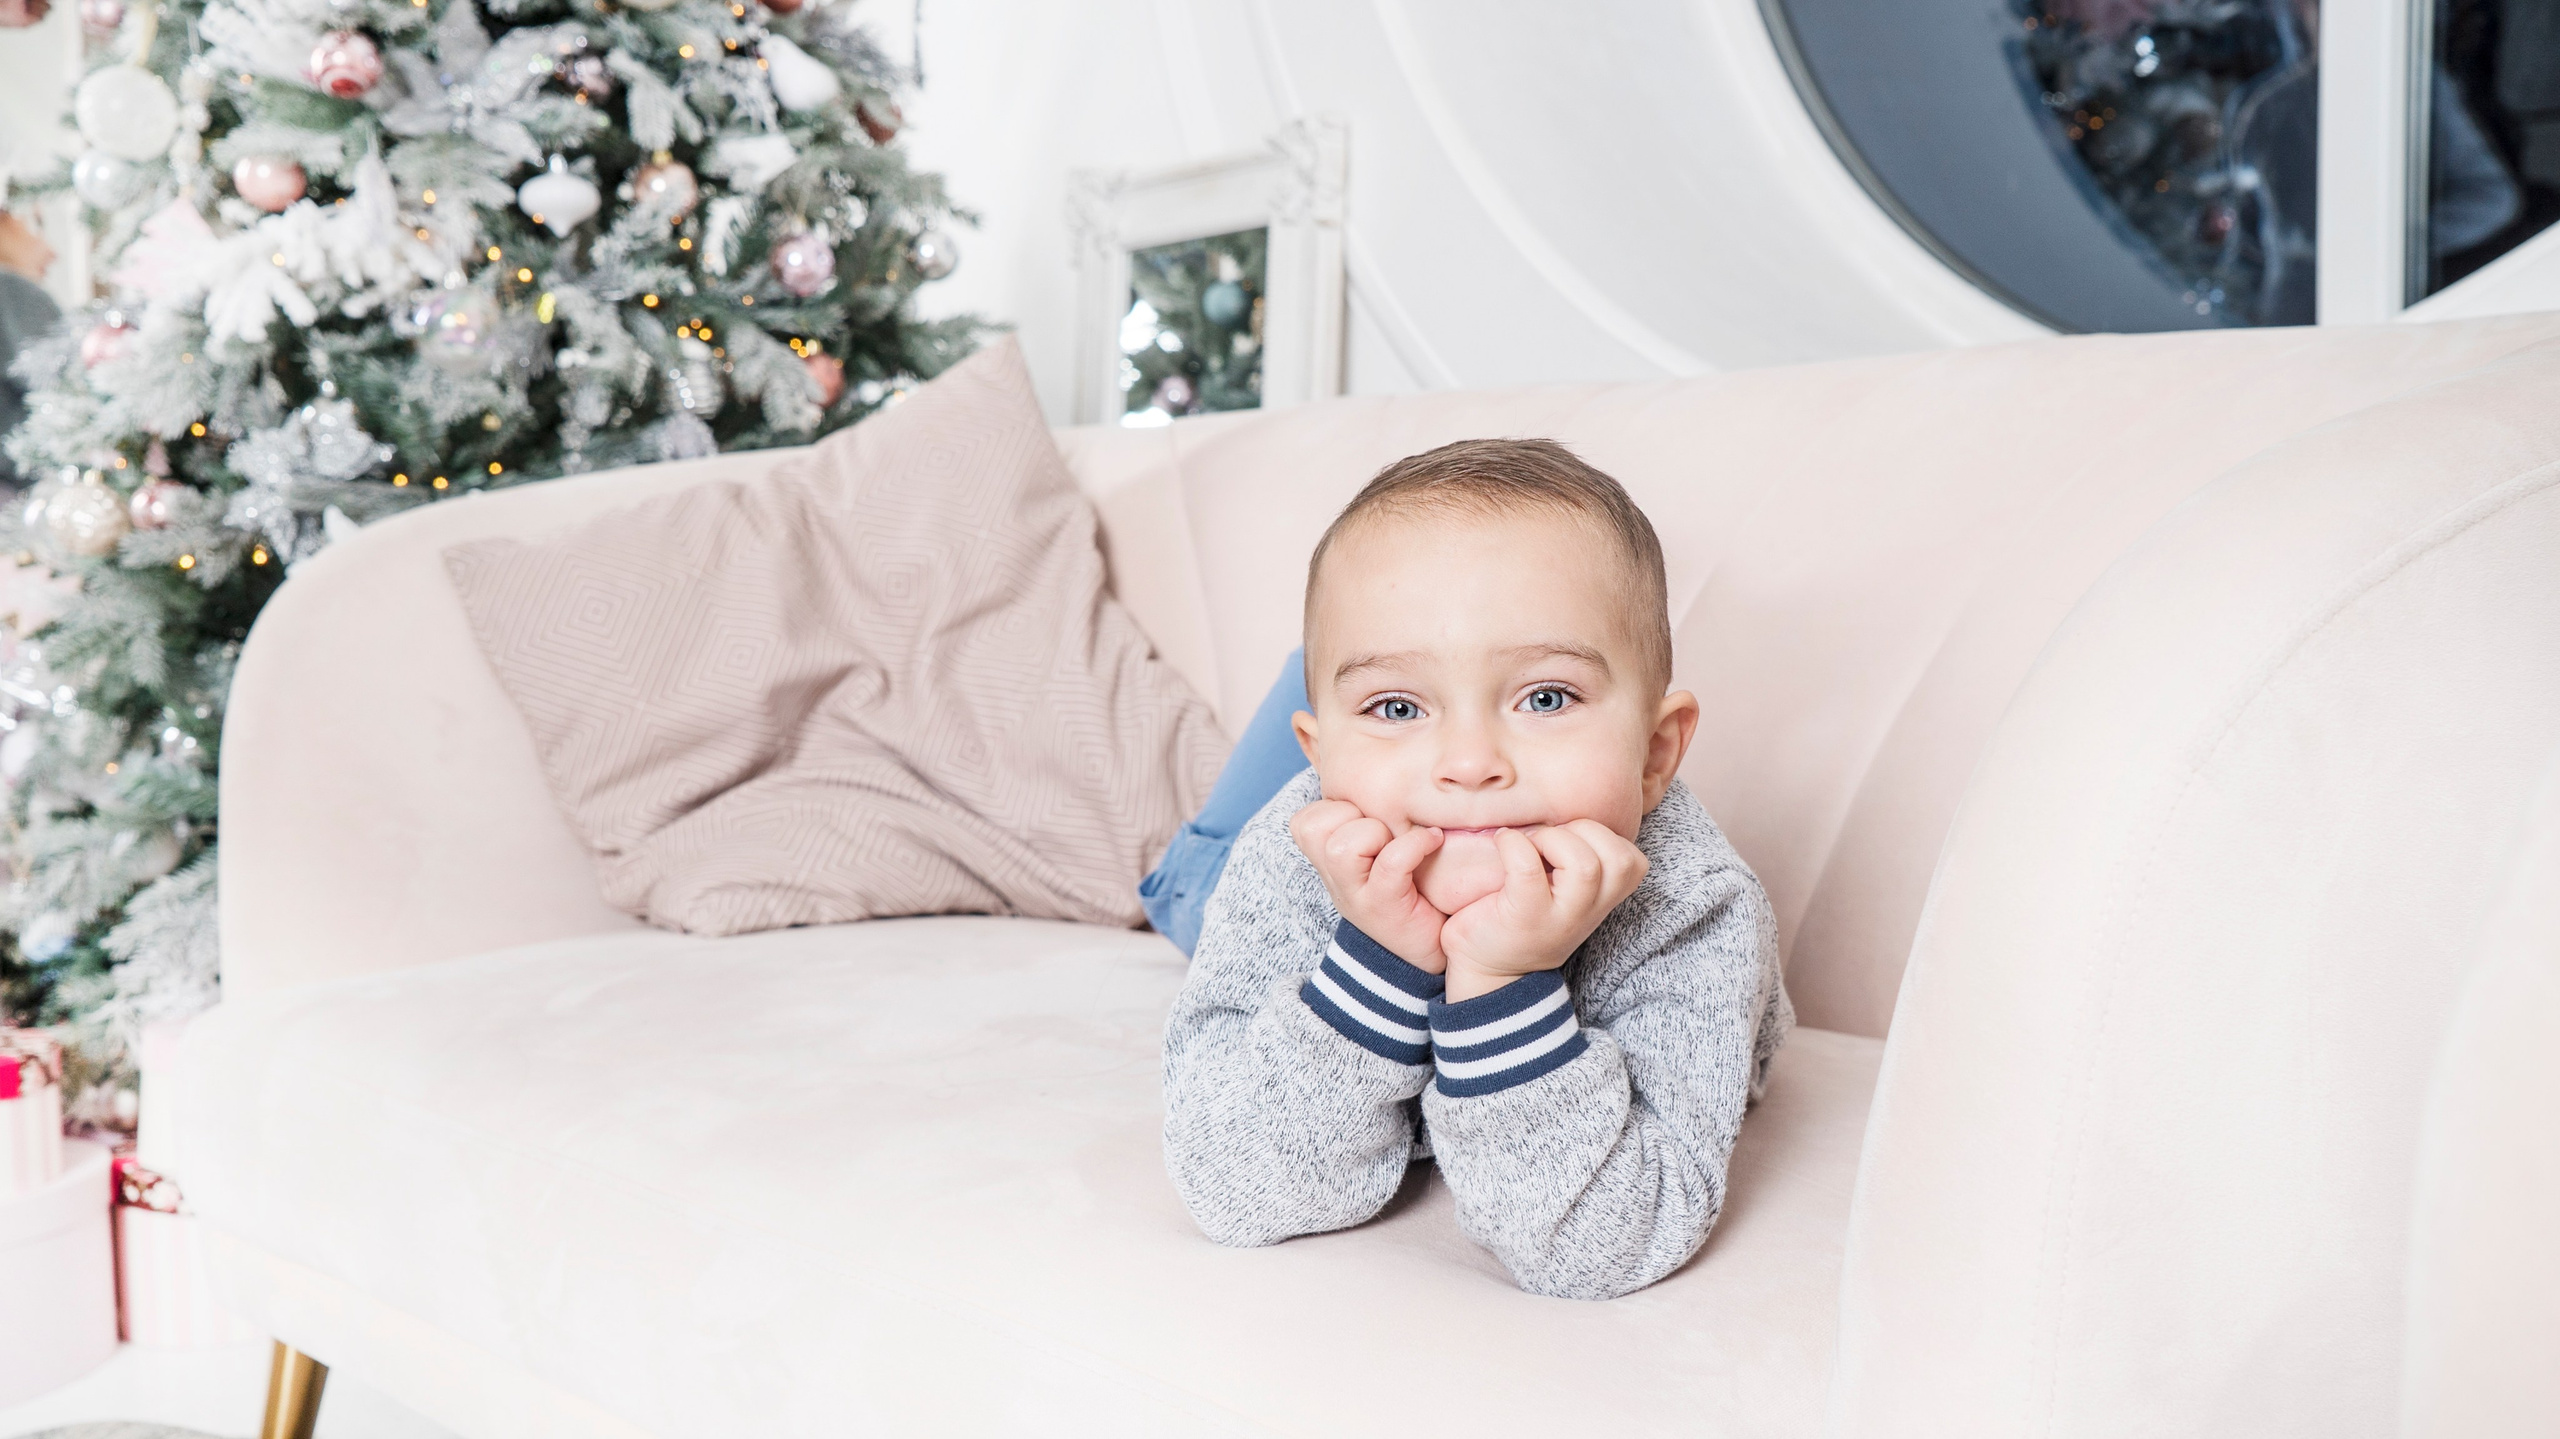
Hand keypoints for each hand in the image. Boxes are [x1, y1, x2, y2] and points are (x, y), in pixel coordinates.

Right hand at [1291, 799, 1449, 972]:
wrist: (1428, 949)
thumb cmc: (1409, 889)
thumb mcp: (1379, 851)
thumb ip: (1369, 821)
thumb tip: (1381, 763)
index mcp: (1329, 862)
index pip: (1305, 820)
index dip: (1336, 808)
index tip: (1368, 819)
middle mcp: (1335, 879)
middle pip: (1312, 826)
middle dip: (1350, 815)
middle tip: (1382, 829)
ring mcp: (1355, 895)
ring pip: (1341, 846)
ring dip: (1374, 832)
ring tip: (1398, 839)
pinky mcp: (1383, 907)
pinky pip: (1390, 863)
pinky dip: (1414, 845)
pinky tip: (1433, 841)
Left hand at [1440, 821, 1647, 1000]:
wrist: (1489, 970)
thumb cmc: (1523, 914)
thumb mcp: (1565, 890)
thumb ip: (1579, 857)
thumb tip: (1571, 795)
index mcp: (1602, 900)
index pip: (1634, 859)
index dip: (1603, 835)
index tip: (1570, 839)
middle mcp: (1588, 912)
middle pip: (1620, 859)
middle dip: (1585, 831)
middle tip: (1550, 840)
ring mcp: (1559, 918)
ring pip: (1587, 866)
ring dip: (1556, 840)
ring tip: (1532, 845)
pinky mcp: (1524, 917)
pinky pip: (1527, 869)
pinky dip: (1514, 846)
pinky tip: (1502, 844)